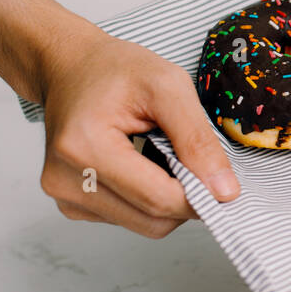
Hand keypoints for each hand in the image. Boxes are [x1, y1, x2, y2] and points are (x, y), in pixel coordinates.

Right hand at [38, 26, 240, 237]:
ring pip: (144, 224)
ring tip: (163, 155)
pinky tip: (143, 165)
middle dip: (186, 199)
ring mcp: (65, 195)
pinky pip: (129, 217)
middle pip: (152, 221)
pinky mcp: (71, 204)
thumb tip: (224, 191)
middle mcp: (64, 179)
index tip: (226, 185)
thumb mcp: (168, 87)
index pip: (157, 199)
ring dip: (168, 198)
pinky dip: (148, 198)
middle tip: (196, 161)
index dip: (201, 197)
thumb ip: (197, 140)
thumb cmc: (114, 69)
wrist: (70, 66)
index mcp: (83, 147)